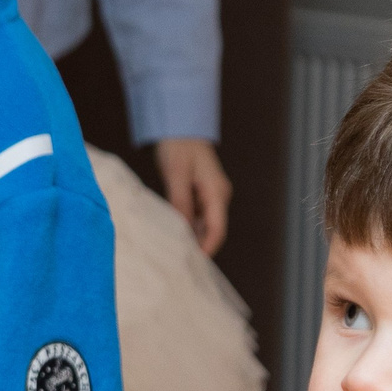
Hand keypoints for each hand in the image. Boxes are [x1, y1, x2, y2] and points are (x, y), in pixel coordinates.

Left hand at [153, 137, 232, 255]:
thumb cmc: (179, 147)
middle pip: (212, 230)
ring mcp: (210, 195)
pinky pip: (197, 216)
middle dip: (199, 246)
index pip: (217, 229)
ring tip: (175, 252)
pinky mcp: (200, 194)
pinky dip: (187, 226)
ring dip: (192, 237)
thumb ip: (180, 202)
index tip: (194, 262)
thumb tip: (182, 229)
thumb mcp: (176, 175)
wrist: (180, 127)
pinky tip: (173, 233)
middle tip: (179, 263)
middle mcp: (218, 196)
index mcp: (217, 192)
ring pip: (204, 224)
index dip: (207, 248)